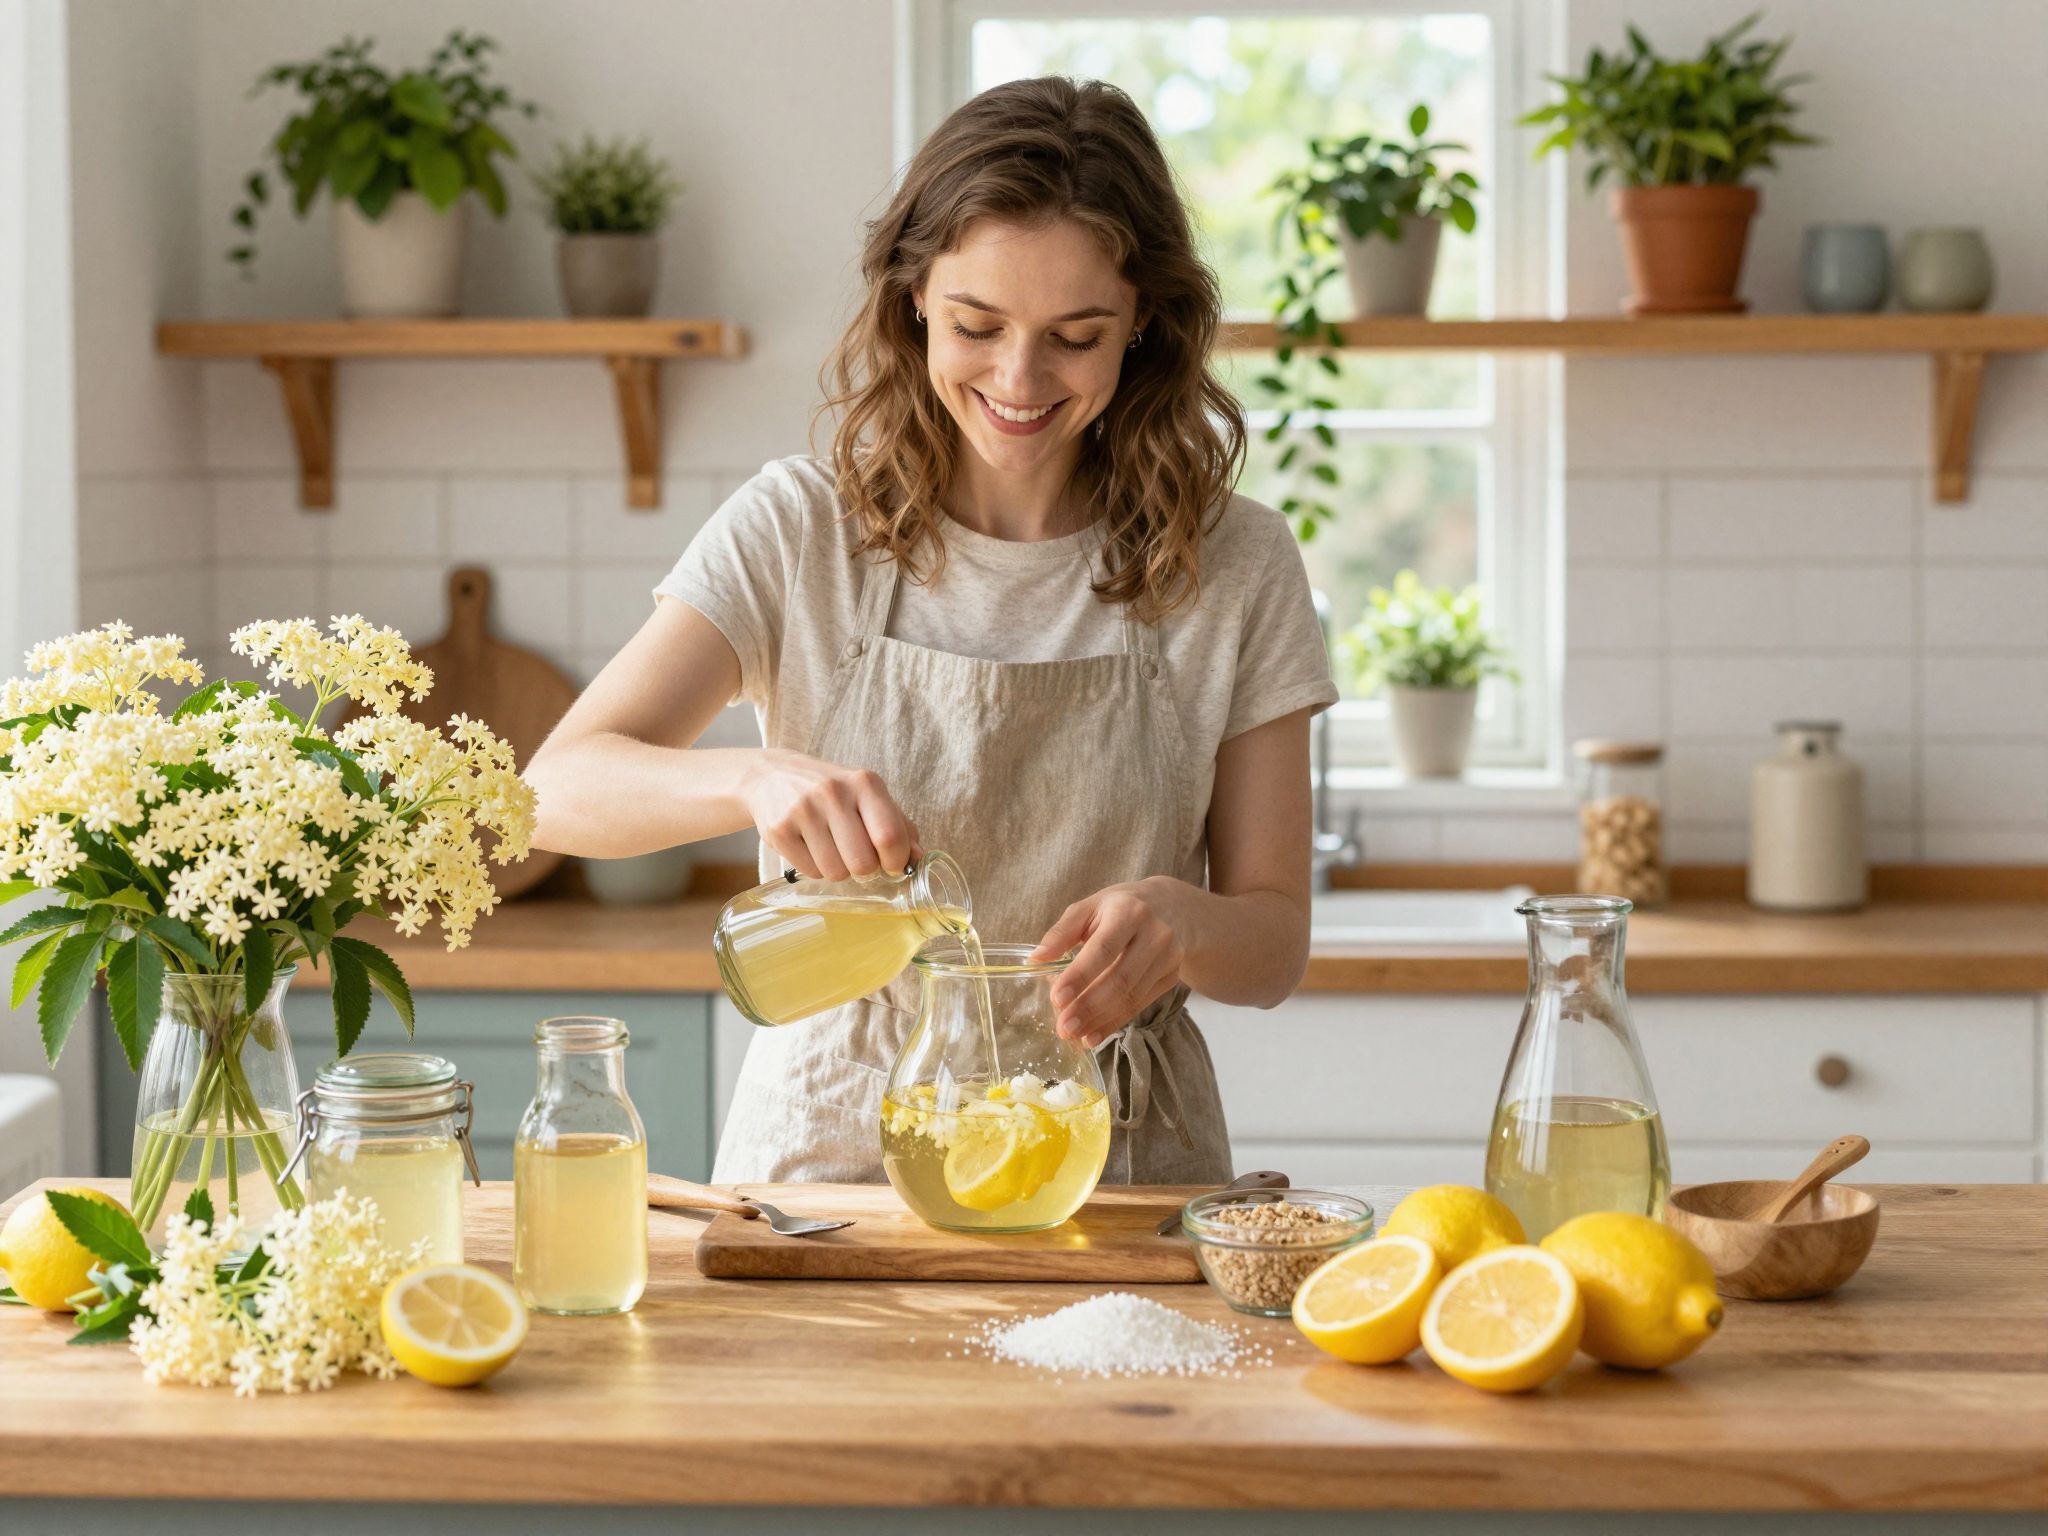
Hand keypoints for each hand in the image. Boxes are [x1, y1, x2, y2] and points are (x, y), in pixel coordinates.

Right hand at [741, 749, 921, 880]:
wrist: (773, 776)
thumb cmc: (833, 792)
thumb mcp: (868, 796)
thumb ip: (899, 825)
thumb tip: (919, 859)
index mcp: (864, 783)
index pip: (890, 836)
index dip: (896, 861)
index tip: (892, 864)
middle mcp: (833, 793)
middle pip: (863, 863)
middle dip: (866, 869)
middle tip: (858, 856)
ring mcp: (803, 811)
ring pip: (836, 873)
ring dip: (839, 870)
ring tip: (832, 848)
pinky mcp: (779, 830)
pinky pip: (810, 872)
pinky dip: (815, 868)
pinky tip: (810, 847)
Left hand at [1029, 878, 1187, 1047]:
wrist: (1174, 907)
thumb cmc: (1122, 906)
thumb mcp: (1091, 907)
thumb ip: (1062, 932)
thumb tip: (1036, 958)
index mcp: (1128, 911)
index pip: (1103, 948)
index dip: (1080, 976)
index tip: (1057, 998)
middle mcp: (1154, 934)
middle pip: (1121, 978)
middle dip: (1089, 1006)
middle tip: (1064, 1027)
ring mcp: (1168, 957)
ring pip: (1132, 995)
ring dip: (1101, 1019)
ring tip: (1074, 1034)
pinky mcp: (1171, 976)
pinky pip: (1141, 1004)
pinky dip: (1116, 1022)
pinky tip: (1094, 1034)